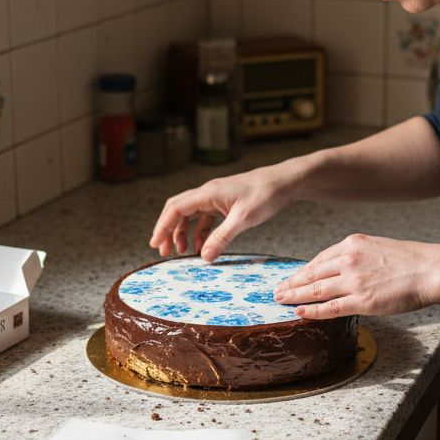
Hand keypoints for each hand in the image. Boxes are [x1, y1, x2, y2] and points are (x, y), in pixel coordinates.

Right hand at [148, 163, 298, 261]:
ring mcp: (216, 198)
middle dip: (168, 230)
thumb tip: (204, 257)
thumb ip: (223, 237)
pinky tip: (203, 247)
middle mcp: (208, 193)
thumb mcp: (244, 219)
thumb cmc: (265, 194)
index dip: (162, 226)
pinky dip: (200, 233)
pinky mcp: (225, 204)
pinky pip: (205, 218)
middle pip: (178, 210)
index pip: (176, 209)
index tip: (156, 244)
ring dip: (183, 233)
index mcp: (208, 193)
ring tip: (181, 252)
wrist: (284, 182)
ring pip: (191, 215)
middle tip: (163, 251)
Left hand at [273, 234, 439, 318]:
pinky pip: (329, 307)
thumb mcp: (378, 246)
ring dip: (295, 296)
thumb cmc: (410, 260)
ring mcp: (353, 281)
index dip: (303, 270)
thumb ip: (357, 256)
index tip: (293, 277)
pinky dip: (311, 310)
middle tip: (277, 290)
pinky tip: (299, 312)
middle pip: (311, 273)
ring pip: (315, 290)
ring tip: (281, 301)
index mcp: (352, 244)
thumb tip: (342, 268)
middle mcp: (348, 260)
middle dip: (292, 283)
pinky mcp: (361, 301)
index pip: (320, 259)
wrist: (430, 269)